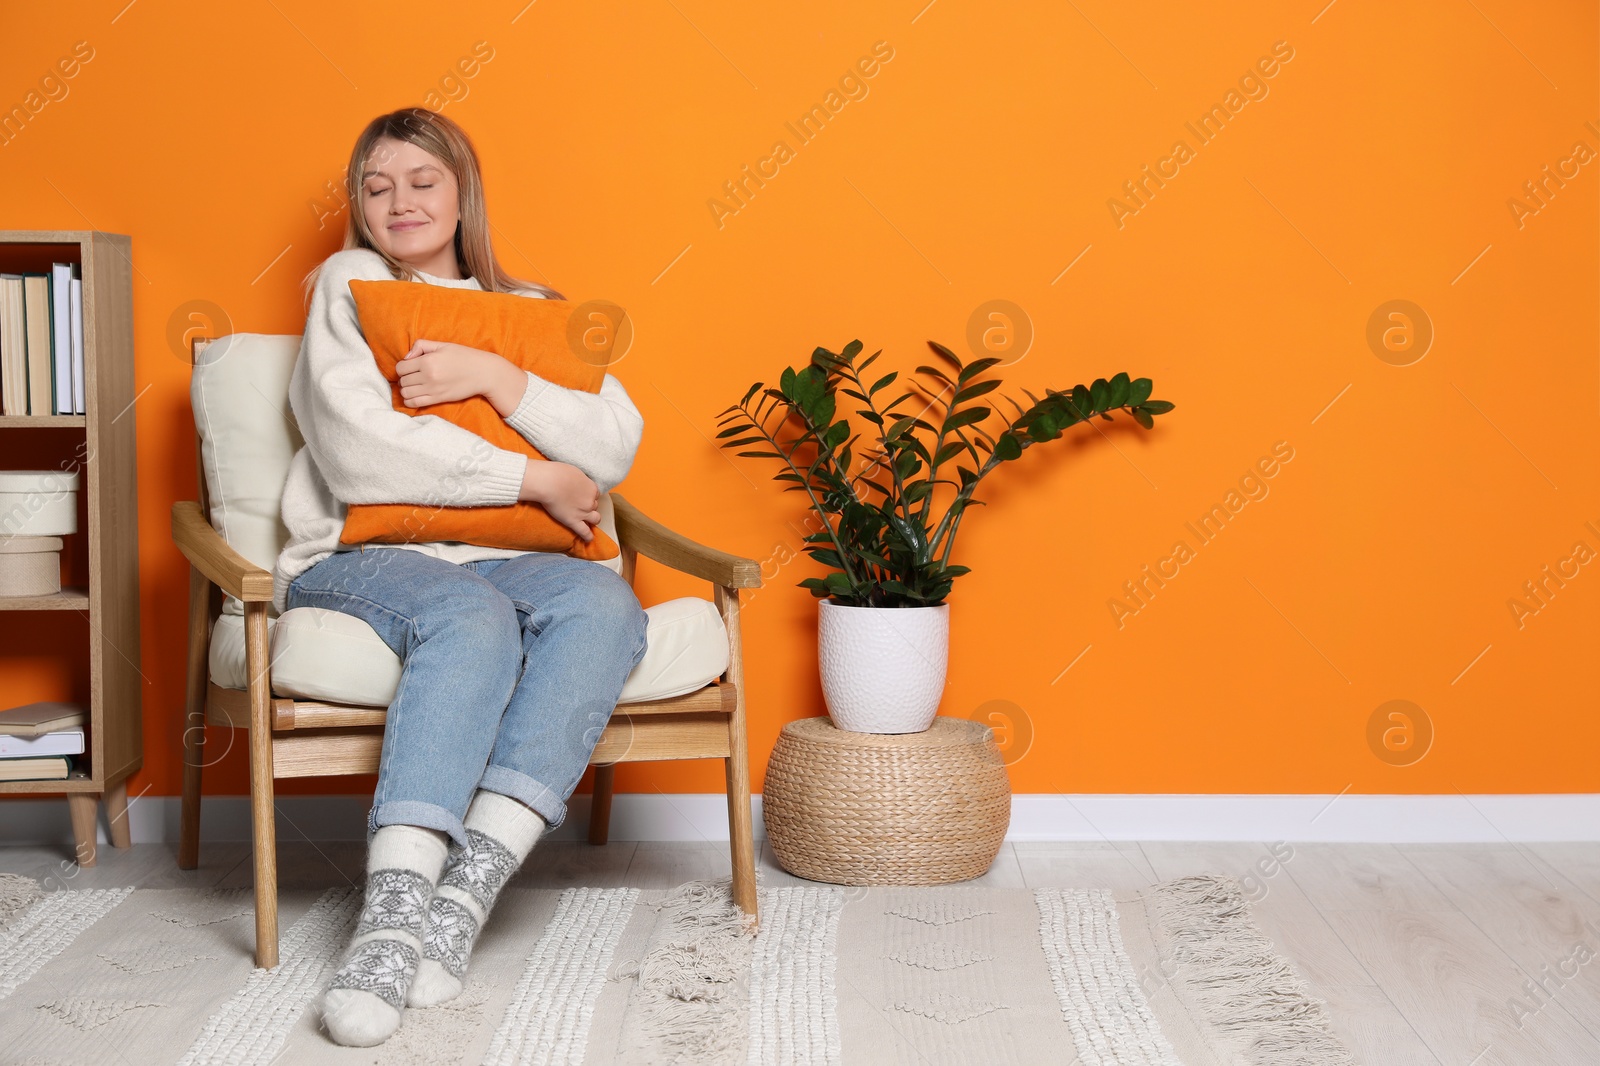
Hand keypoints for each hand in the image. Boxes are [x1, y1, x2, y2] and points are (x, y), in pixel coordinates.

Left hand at [396, 339, 524, 411]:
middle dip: (404, 378)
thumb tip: (406, 357)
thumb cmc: (464, 356)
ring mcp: (433, 389)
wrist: (483, 373)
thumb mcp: (443, 345)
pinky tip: (414, 396)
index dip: (402, 367)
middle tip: (413, 376)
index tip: (410, 367)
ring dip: (406, 390)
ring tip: (414, 386)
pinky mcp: (438, 399)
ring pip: (406, 393)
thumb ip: (421, 345)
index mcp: (427, 361)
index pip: (400, 367)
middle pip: (402, 381)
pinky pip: (414, 403)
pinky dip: (409, 401)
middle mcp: (428, 376)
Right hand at [520, 460, 600, 541]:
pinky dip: (588, 536)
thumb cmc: (557, 473)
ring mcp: (583, 512)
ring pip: (595, 518)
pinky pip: (584, 531)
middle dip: (589, 505)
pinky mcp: (573, 521)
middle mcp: (590, 501)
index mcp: (592, 488)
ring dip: (592, 519)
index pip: (595, 493)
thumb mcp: (574, 471)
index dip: (589, 495)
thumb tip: (577, 482)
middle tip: (580, 505)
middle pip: (594, 505)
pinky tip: (589, 539)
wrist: (548, 483)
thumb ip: (579, 480)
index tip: (583, 495)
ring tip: (588, 521)